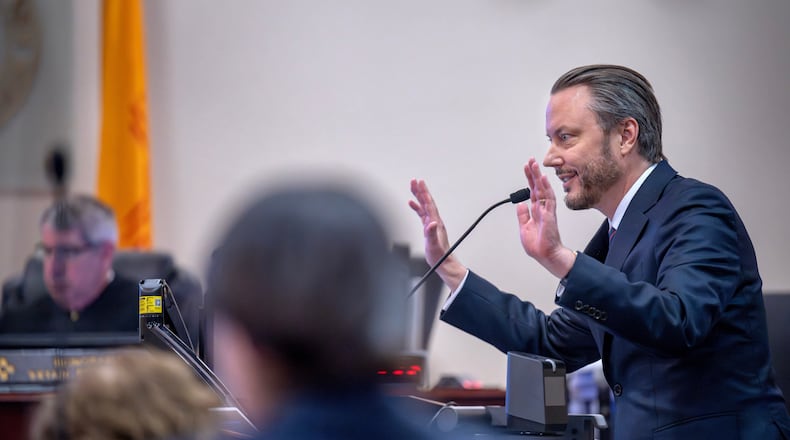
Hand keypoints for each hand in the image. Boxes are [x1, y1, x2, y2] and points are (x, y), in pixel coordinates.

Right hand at [409, 179, 466, 289]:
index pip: (429, 203)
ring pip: (424, 206)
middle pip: (427, 201)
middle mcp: (434, 221)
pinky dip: (416, 207)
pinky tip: (412, 203)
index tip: (419, 183)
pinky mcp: (428, 228)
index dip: (424, 192)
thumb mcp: (434, 245)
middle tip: (414, 180)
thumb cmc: (439, 256)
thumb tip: (430, 223)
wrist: (443, 263)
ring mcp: (432, 224)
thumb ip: (432, 234)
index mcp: (436, 223)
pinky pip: (422, 213)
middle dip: (420, 190)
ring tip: (413, 187)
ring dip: (418, 196)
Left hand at [517, 158, 575, 277]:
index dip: (529, 179)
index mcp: (536, 211)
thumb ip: (523, 215)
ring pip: (543, 189)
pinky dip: (545, 188)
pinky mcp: (549, 215)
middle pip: (537, 187)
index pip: (532, 191)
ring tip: (534, 164)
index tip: (527, 168)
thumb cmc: (538, 245)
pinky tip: (543, 179)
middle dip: (533, 174)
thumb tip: (520, 205)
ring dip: (538, 177)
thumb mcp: (524, 228)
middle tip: (530, 161)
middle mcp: (542, 209)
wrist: (546, 255)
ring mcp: (547, 210)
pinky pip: (548, 199)